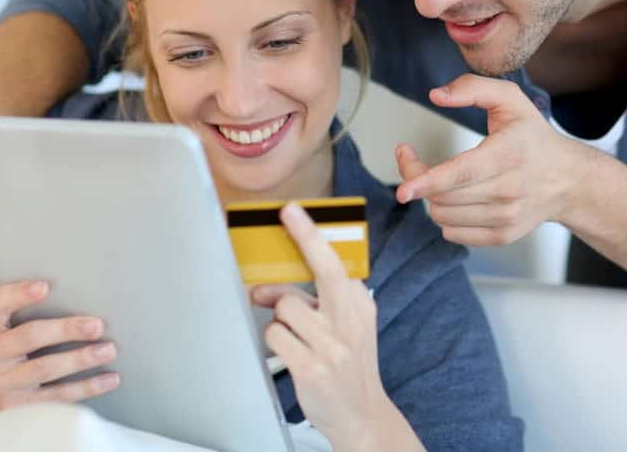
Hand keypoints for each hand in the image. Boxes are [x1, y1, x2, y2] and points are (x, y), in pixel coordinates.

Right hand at [0, 280, 118, 412]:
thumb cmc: (15, 354)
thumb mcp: (10, 332)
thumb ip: (31, 311)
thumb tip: (84, 290)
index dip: (18, 294)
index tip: (46, 286)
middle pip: (27, 337)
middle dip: (65, 330)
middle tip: (98, 325)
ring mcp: (0, 385)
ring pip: (43, 369)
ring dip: (80, 359)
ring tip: (109, 350)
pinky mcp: (17, 409)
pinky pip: (56, 397)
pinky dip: (87, 386)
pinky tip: (110, 378)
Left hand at [250, 203, 417, 450]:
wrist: (362, 415)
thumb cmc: (347, 362)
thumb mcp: (344, 326)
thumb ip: (311, 301)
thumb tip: (264, 288)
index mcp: (361, 305)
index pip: (337, 262)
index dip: (312, 234)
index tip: (293, 211)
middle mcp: (351, 321)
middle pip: (323, 270)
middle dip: (304, 238)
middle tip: (285, 216)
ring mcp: (333, 346)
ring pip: (286, 307)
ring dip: (280, 318)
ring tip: (295, 336)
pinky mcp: (312, 368)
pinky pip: (276, 335)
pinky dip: (275, 340)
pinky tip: (291, 352)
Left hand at [396, 73, 592, 245]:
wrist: (567, 179)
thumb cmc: (533, 137)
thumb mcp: (510, 99)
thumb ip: (472, 88)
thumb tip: (435, 96)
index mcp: (508, 154)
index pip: (460, 174)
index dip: (426, 181)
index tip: (404, 188)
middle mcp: (509, 190)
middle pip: (443, 197)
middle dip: (416, 179)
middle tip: (412, 159)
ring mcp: (507, 217)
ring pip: (443, 216)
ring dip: (430, 197)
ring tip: (437, 178)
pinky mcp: (502, 236)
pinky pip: (453, 233)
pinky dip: (445, 216)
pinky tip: (454, 197)